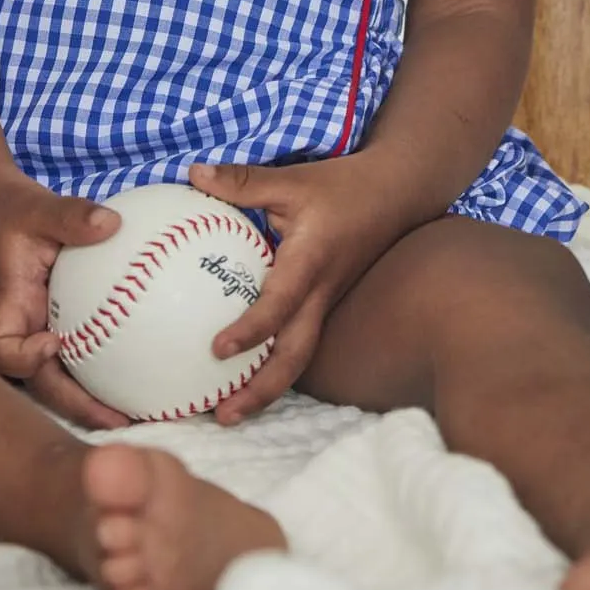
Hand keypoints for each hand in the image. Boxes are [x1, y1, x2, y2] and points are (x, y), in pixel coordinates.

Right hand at [0, 174, 129, 430]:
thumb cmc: (12, 209)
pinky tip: (139, 378)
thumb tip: (111, 224)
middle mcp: (19, 327)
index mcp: (6, 304)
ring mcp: (34, 331)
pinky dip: (100, 371)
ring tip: (135, 417)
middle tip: (118, 421)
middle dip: (73, 406)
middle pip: (36, 381)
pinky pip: (75, 356)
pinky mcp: (51, 326)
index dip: (21, 357)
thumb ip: (72, 216)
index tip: (53, 342)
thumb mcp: (39, 207)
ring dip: (89, 400)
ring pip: (56, 377)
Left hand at [191, 156, 407, 423]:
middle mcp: (321, 293)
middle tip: (222, 415)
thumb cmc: (343, 186)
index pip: (280, 306)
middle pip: (295, 356)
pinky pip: (301, 341)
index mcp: (310, 263)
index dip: (251, 331)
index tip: (217, 350)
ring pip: (299, 357)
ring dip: (267, 388)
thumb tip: (191, 174)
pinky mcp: (326, 303)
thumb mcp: (292, 179)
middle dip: (261, 391)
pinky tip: (245, 373)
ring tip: (229, 412)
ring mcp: (327, 303)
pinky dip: (275, 365)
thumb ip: (242, 181)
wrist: (398, 193)